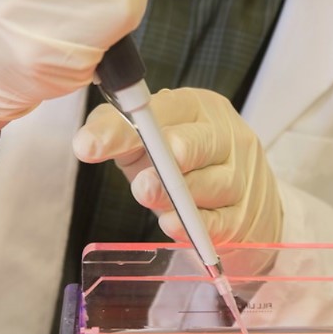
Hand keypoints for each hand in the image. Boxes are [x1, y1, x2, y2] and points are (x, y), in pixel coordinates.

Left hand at [73, 88, 282, 244]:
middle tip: (140, 177)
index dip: (123, 128)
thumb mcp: (147, 141)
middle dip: (168, 159)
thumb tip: (86, 141)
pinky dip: (195, 226)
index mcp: (200, 107)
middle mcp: (227, 135)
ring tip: (148, 197)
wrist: (241, 198)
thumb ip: (115, 131)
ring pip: (215, 183)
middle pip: (201, 143)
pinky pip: (223, 221)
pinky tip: (172, 224)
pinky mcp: (246, 214)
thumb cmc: (184, 164)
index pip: (164, 109)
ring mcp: (243, 175)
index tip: (88, 145)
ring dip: (177, 195)